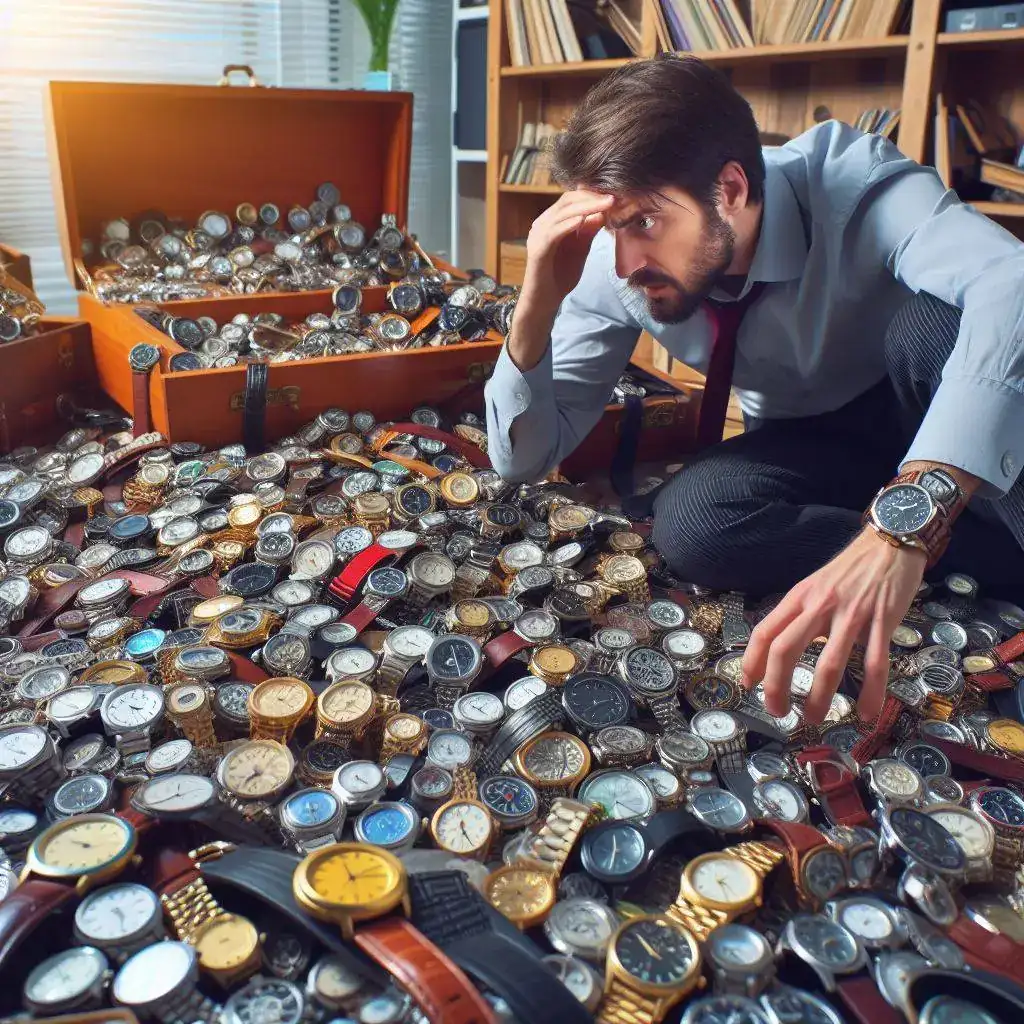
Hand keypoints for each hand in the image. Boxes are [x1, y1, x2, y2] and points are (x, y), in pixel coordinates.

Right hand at [520, 189, 614, 319]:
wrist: (545, 300)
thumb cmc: (560, 276)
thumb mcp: (580, 249)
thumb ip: (588, 231)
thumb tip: (602, 212)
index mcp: (552, 222)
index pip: (571, 199)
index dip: (592, 195)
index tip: (613, 196)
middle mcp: (543, 224)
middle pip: (567, 201)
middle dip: (592, 197)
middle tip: (613, 198)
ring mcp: (538, 235)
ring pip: (562, 213)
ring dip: (586, 207)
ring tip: (606, 205)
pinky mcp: (538, 249)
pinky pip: (554, 232)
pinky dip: (569, 225)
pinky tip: (583, 220)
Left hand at [741, 528, 925, 725]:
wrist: (890, 543)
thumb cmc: (850, 569)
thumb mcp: (815, 586)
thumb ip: (799, 615)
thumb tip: (779, 650)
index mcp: (800, 597)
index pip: (765, 632)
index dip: (752, 662)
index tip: (748, 686)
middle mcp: (820, 605)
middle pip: (786, 650)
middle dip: (777, 686)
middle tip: (777, 711)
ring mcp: (852, 614)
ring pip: (830, 663)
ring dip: (820, 698)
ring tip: (813, 718)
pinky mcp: (883, 621)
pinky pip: (875, 663)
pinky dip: (870, 693)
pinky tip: (865, 714)